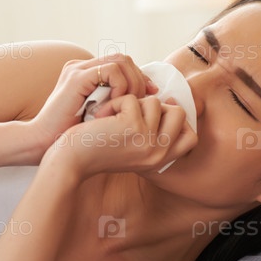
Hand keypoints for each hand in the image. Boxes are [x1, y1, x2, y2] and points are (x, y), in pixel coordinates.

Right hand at [29, 54, 158, 158]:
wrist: (42, 144)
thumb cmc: (71, 137)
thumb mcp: (99, 116)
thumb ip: (114, 103)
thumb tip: (144, 99)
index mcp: (85, 74)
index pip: (122, 64)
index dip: (140, 77)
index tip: (151, 95)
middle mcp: (81, 67)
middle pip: (124, 59)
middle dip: (140, 79)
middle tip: (146, 100)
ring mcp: (77, 70)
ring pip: (121, 61)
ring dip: (133, 83)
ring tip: (131, 104)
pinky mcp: (77, 78)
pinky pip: (112, 71)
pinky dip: (122, 87)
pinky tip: (118, 105)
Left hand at [45, 94, 196, 178]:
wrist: (70, 162)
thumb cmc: (96, 151)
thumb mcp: (131, 146)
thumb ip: (151, 132)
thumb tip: (169, 101)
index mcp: (160, 160)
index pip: (190, 138)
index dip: (177, 120)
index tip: (156, 112)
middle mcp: (159, 154)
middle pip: (178, 113)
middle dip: (153, 106)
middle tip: (128, 112)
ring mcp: (149, 141)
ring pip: (154, 101)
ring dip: (129, 102)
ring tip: (110, 116)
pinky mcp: (134, 127)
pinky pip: (132, 99)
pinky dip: (113, 102)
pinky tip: (100, 117)